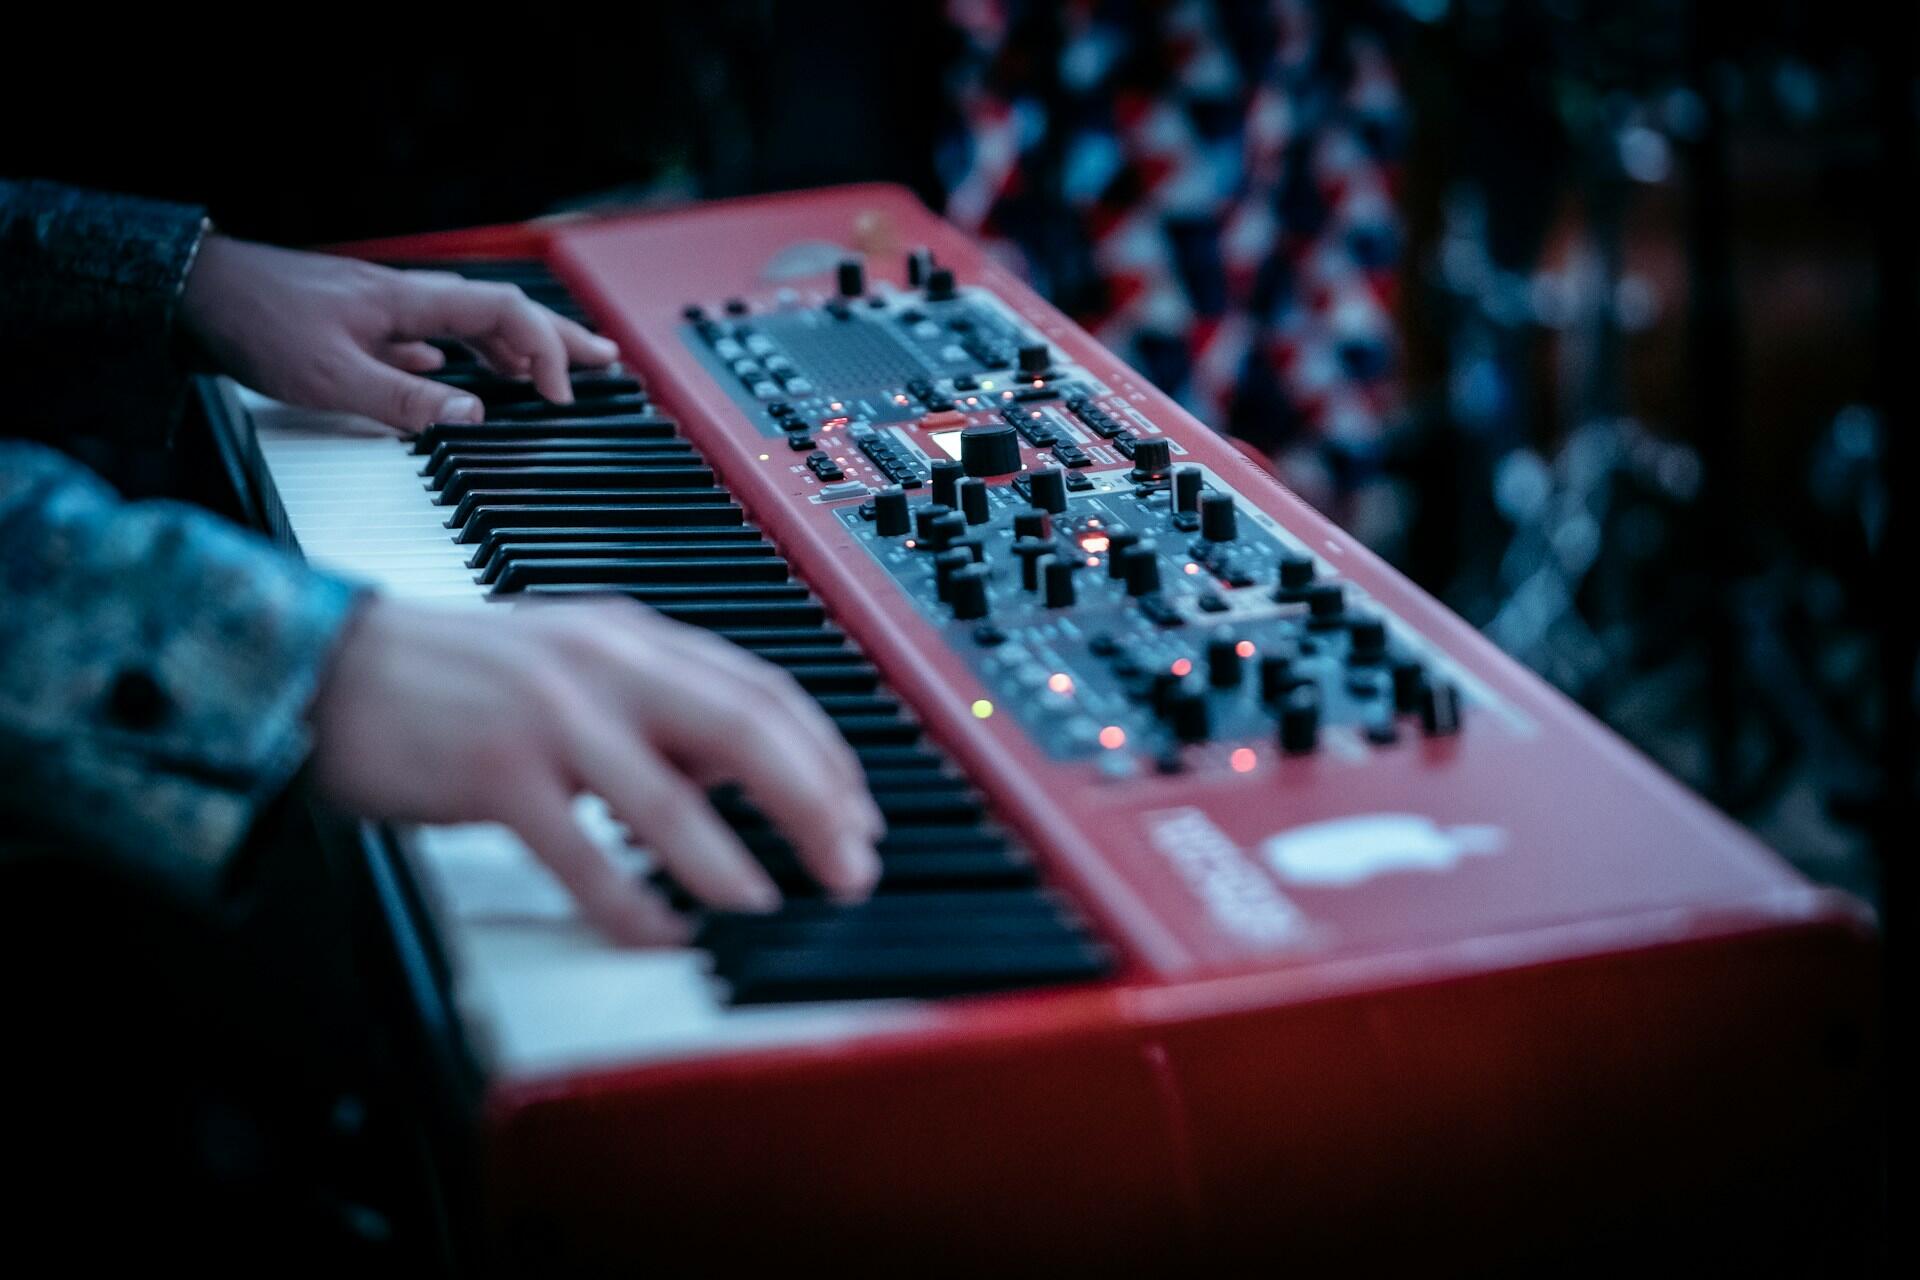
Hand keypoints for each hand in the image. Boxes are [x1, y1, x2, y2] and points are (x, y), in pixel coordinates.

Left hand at [181, 236, 618, 431]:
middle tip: (606, 361)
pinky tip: (462, 377)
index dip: (547, 351)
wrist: (195, 293)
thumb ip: (405, 403)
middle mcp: (407, 299)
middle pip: (504, 312)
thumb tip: (472, 419)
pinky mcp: (362, 324)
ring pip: (471, 323)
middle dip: (559, 339)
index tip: (564, 395)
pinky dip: (466, 355)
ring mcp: (386, 309)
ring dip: (518, 348)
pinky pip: (433, 336)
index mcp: (411, 302)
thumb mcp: (332, 378)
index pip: (506, 314)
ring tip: (549, 374)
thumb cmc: (257, 326)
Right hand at [309, 597, 884, 944]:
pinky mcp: (494, 770)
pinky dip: (628, 901)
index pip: (760, 690)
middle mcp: (604, 665)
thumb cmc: (460, 678)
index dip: (825, 756)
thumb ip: (660, 707)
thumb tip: (747, 767)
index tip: (861, 814)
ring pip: (667, 795)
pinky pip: (580, 851)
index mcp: (633, 638)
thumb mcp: (577, 667)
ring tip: (772, 907)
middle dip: (812, 802)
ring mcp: (550, 715)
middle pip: (741, 728)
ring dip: (731, 861)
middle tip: (851, 865)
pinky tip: (661, 935)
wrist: (335, 668)